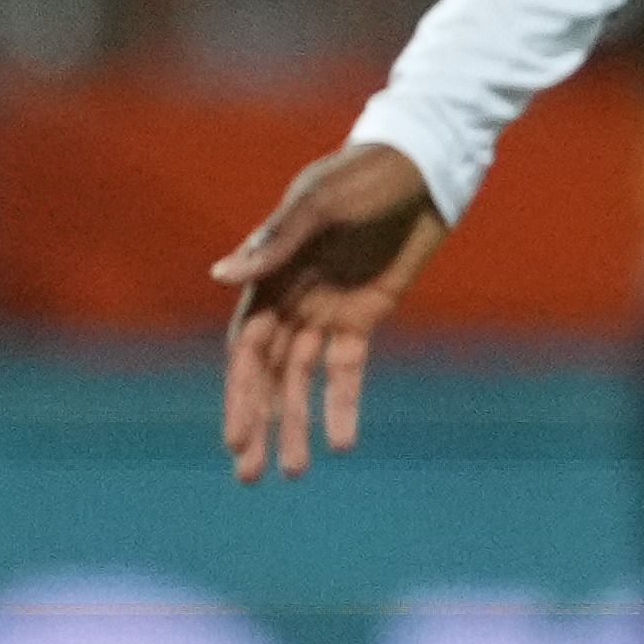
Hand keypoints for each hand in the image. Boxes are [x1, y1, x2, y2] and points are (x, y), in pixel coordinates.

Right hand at [213, 138, 449, 479]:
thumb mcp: (321, 204)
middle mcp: (291, 300)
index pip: (245, 350)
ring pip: (303, 381)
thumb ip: (276, 244)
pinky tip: (341, 444)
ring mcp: (327, 311)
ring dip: (297, 426)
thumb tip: (220, 276)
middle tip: (249, 476)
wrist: (423, 166)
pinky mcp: (365, 316)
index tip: (234, 439)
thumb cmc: (364, 174)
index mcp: (270, 276)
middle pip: (268, 376)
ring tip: (294, 473)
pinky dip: (342, 405)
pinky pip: (348, 370)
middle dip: (258, 424)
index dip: (239, 395)